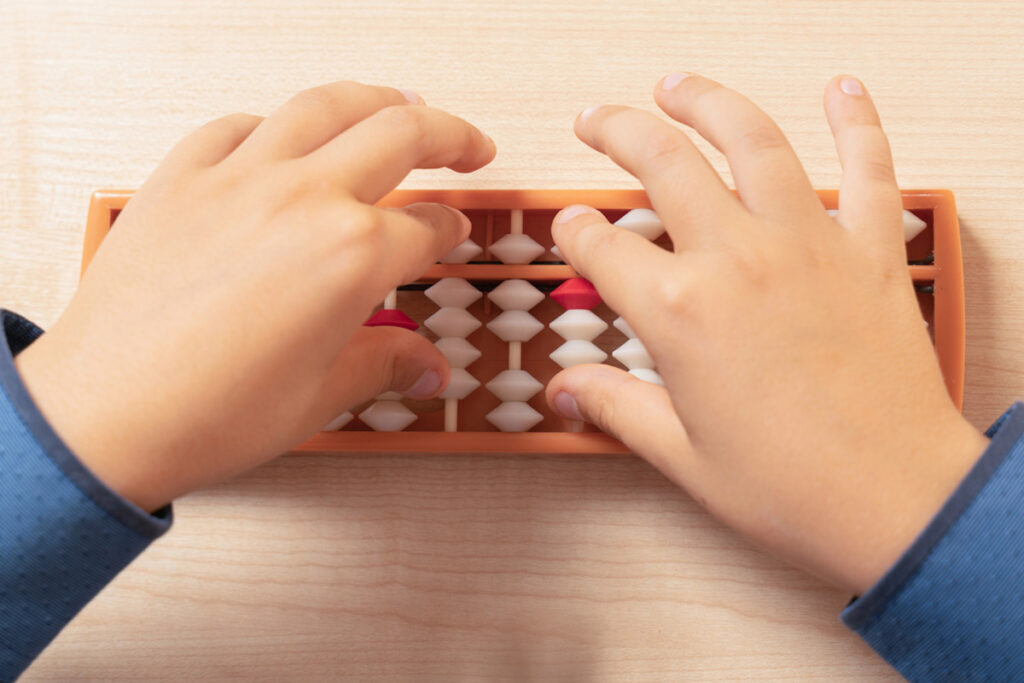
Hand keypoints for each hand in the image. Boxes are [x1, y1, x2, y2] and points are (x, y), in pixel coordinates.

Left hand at [15, 81, 494, 511]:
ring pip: (325, 106)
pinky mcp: (182, 178)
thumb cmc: (204, 414)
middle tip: (470, 147)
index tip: (455, 233)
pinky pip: (236, 127)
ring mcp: (238, 178)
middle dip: (451, 137)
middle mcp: (302, 200)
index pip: (427, 228)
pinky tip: (284, 134)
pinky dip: (273, 124)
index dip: (452, 231)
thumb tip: (424, 367)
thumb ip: (384, 365)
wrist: (102, 417)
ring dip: (377, 100)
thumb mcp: (319, 397)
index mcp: (351, 256)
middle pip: (401, 136)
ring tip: (401, 104)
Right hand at [545, 74, 987, 593]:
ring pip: (752, 143)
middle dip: (619, 131)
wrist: (894, 502)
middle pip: (663, 165)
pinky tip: (840, 90)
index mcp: (679, 312)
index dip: (574, 233)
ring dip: (708, 102)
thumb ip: (616, 406)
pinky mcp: (870, 253)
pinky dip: (856, 122)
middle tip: (596, 118)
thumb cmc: (789, 487)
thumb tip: (566, 390)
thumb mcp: (681, 453)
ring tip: (677, 85)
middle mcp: (738, 261)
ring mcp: (808, 247)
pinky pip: (868, 169)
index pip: (602, 248)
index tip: (569, 228)